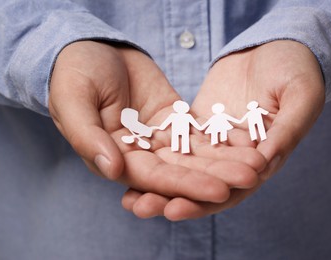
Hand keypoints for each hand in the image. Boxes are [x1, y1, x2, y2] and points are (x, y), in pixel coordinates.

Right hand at [49, 41, 244, 203]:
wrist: (90, 49)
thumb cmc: (73, 74)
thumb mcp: (74, 101)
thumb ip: (90, 137)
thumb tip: (113, 170)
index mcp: (115, 157)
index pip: (154, 178)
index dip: (186, 185)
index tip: (219, 190)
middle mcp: (140, 154)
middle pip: (182, 170)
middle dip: (216, 175)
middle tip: (250, 177)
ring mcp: (158, 137)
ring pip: (195, 153)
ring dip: (225, 160)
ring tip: (257, 163)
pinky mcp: (172, 119)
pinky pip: (199, 131)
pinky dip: (221, 137)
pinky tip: (246, 141)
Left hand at [124, 40, 324, 219]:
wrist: (279, 46)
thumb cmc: (298, 69)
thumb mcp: (302, 96)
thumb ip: (287, 130)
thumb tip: (264, 163)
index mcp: (265, 159)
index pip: (232, 190)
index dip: (204, 202)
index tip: (175, 208)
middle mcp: (237, 157)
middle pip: (200, 185)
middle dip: (170, 197)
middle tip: (139, 207)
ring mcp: (216, 140)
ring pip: (184, 167)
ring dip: (157, 182)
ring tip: (129, 195)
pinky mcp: (200, 122)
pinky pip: (176, 140)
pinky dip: (156, 152)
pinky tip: (132, 157)